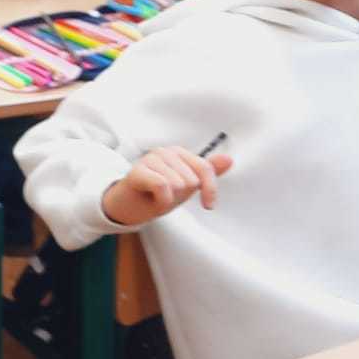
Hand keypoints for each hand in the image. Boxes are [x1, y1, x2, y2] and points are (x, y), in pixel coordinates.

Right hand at [102, 147, 233, 228]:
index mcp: (179, 153)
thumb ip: (207, 173)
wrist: (128, 207)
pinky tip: (154, 200)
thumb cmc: (157, 195)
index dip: (210, 188)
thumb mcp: (186, 186)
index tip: (208, 206)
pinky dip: (161, 200)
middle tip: (166, 197)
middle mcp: (165, 151)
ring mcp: (150, 159)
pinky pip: (162, 187)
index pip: (204, 168)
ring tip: (157, 197)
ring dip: (169, 199)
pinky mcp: (137, 171)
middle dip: (181, 195)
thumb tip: (230, 159)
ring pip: (177, 184)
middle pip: (191, 179)